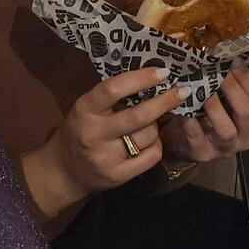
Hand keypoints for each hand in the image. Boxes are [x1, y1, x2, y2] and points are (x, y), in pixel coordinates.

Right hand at [23, 68, 181, 216]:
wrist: (65, 170)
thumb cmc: (82, 129)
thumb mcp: (89, 108)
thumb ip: (113, 95)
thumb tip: (154, 76)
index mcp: (85, 109)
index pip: (113, 89)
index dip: (141, 78)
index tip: (163, 72)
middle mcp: (94, 134)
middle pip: (138, 116)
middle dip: (165, 101)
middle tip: (183, 91)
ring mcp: (106, 157)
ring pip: (148, 135)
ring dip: (157, 125)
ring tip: (154, 121)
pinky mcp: (118, 176)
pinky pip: (151, 155)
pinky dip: (156, 144)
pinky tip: (151, 140)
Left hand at [159, 64, 248, 162]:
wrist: (183, 141)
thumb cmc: (206, 114)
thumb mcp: (222, 99)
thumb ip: (226, 82)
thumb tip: (222, 53)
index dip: (245, 76)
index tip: (232, 59)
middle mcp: (245, 135)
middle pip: (246, 111)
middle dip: (232, 88)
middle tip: (216, 71)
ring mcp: (226, 148)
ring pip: (226, 129)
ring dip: (212, 106)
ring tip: (199, 88)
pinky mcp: (204, 154)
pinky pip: (198, 139)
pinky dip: (191, 123)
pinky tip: (183, 108)